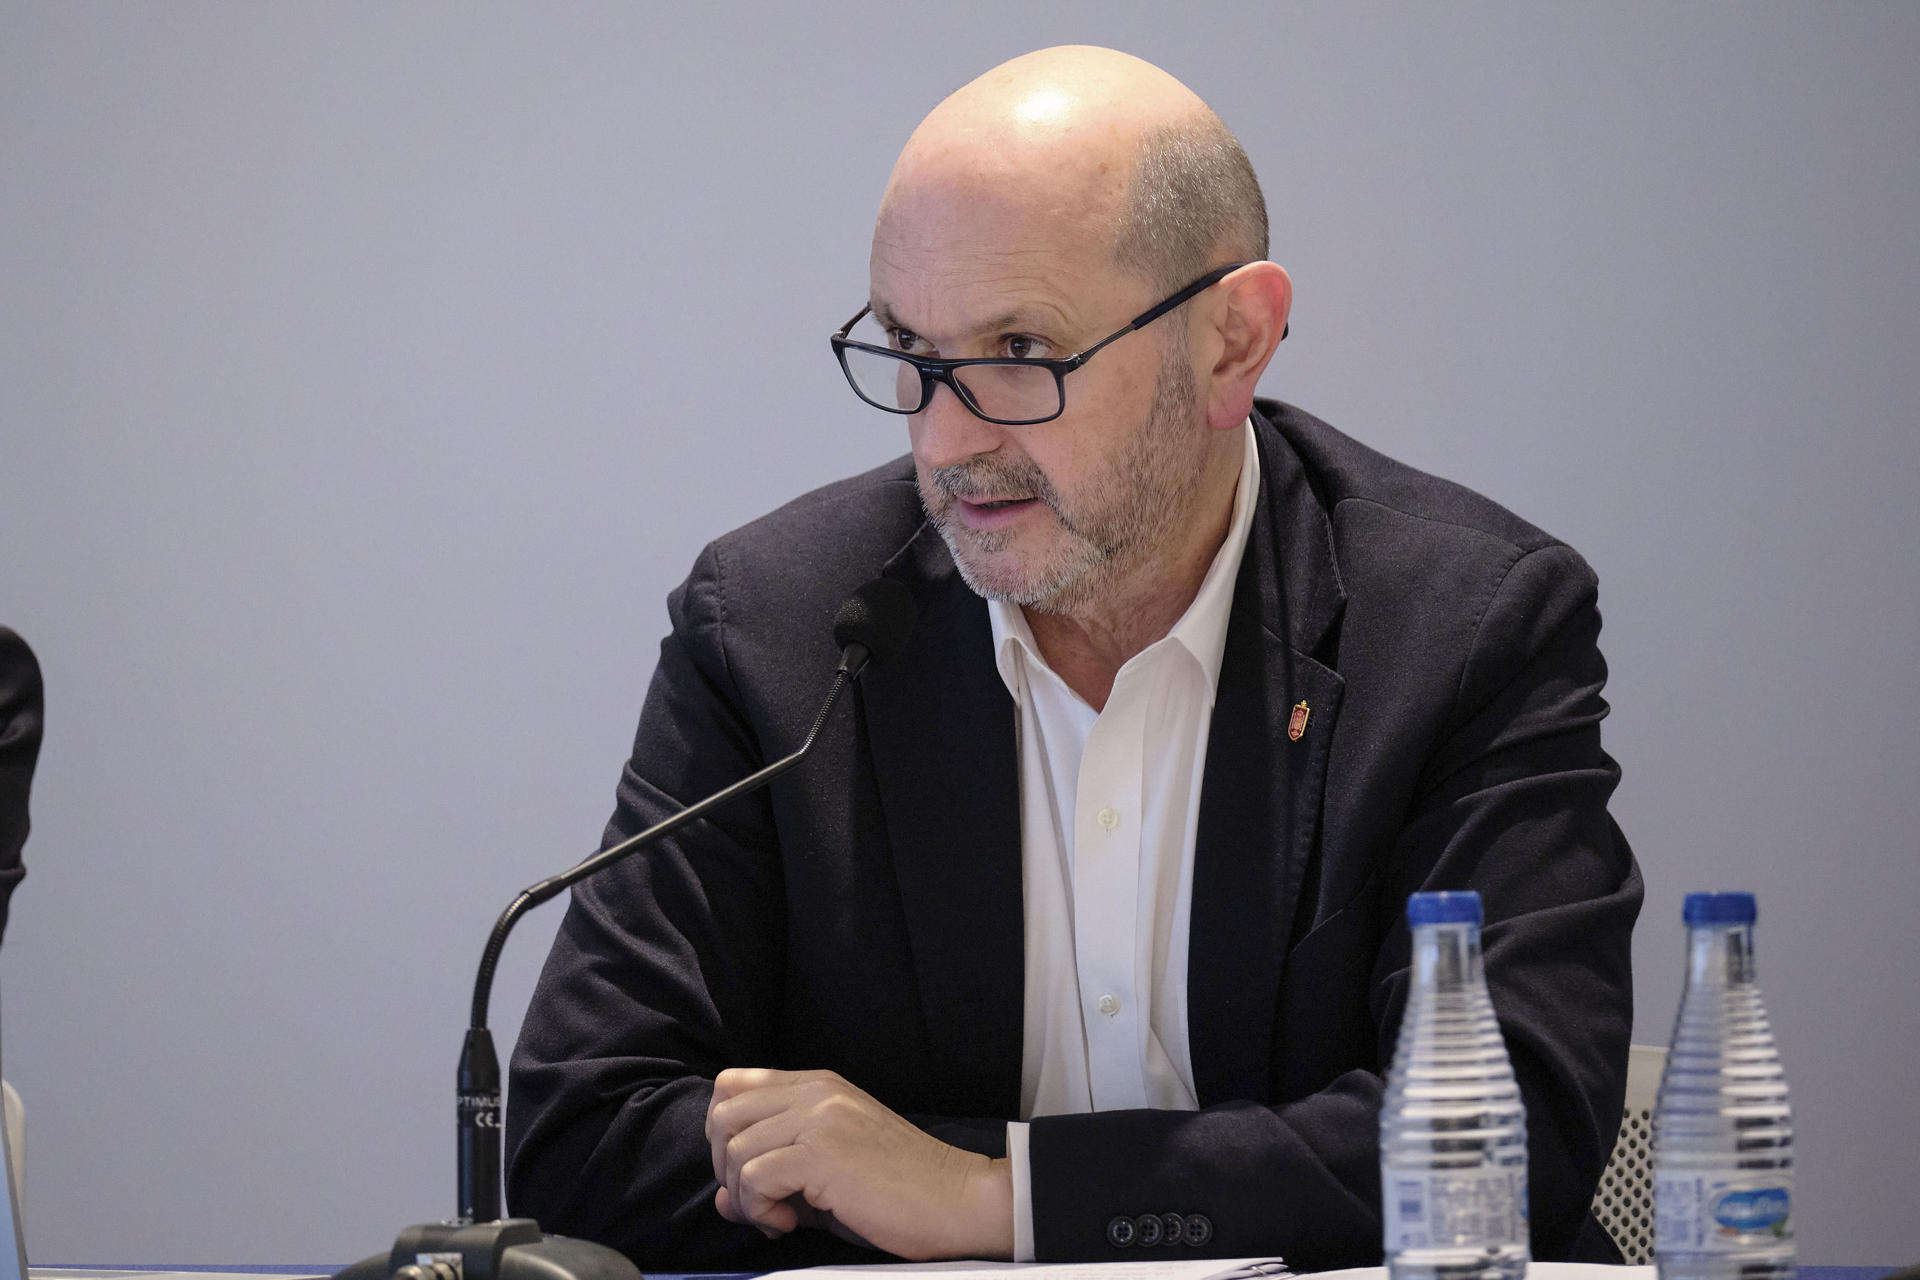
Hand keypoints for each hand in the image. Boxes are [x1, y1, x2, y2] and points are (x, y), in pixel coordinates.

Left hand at [704, 1067, 1012, 1259]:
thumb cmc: (898, 1193)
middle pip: (722, 1112)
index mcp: (818, 1086)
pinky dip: (759, 1209)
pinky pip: (755, 1176)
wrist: (957, 1200)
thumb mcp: (826, 1177)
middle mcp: (816, 1092)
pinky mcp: (823, 1152)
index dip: (724, 1134)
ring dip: (745, 1197)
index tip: (750, 1174)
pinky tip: (789, 1223)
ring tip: (781, 1218)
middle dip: (725, 1166)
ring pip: (736, 1149)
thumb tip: (722, 1201)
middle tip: (759, 1201)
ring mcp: (819, 1118)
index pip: (734, 1085)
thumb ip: (773, 1181)